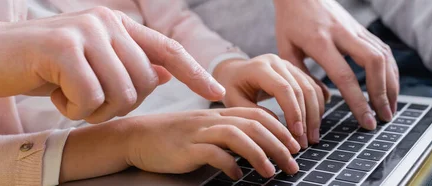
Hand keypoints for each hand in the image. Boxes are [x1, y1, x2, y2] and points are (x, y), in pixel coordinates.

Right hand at [0, 7, 224, 123]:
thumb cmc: (38, 65)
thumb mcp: (88, 64)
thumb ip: (127, 65)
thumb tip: (164, 74)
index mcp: (117, 25)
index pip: (167, 50)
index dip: (194, 74)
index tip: (217, 93)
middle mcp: (107, 23)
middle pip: (144, 84)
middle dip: (117, 106)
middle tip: (84, 101)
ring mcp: (86, 31)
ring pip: (120, 93)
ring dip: (93, 110)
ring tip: (66, 95)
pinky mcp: (63, 46)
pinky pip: (90, 98)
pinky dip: (72, 108)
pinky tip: (51, 93)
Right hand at [124, 108, 299, 179]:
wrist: (137, 136)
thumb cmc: (173, 137)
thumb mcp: (204, 130)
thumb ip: (229, 133)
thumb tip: (258, 148)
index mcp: (220, 113)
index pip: (258, 115)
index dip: (281, 130)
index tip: (295, 146)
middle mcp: (212, 119)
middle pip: (254, 125)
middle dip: (279, 145)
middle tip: (293, 163)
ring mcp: (198, 132)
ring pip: (237, 136)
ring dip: (259, 154)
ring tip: (272, 172)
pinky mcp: (186, 148)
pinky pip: (212, 153)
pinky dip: (229, 164)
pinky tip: (238, 175)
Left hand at [213, 54, 324, 147]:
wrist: (233, 71)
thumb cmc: (231, 87)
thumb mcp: (233, 101)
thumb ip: (252, 113)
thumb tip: (278, 126)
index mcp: (260, 67)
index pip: (283, 88)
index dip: (293, 112)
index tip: (296, 133)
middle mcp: (277, 62)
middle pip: (301, 89)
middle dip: (306, 118)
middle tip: (305, 142)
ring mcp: (289, 65)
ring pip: (311, 88)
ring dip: (315, 114)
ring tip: (312, 137)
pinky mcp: (296, 71)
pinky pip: (313, 87)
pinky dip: (317, 105)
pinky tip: (316, 122)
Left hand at [273, 0, 398, 129]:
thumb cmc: (289, 22)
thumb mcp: (286, 49)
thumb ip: (302, 76)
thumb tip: (325, 99)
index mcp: (320, 42)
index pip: (345, 77)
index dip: (359, 102)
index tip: (367, 122)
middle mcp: (342, 34)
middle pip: (373, 63)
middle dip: (382, 93)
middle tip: (384, 118)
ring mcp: (355, 29)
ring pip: (383, 56)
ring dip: (391, 84)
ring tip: (390, 108)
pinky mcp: (362, 28)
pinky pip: (382, 50)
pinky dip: (390, 71)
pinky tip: (389, 87)